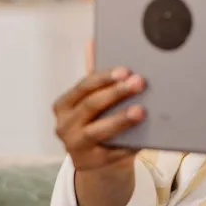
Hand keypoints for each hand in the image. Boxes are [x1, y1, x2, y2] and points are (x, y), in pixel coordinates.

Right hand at [53, 39, 145, 170]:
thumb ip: (93, 76)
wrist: (98, 162)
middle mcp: (63, 126)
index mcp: (62, 106)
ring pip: (98, 131)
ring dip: (120, 119)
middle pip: (91, 106)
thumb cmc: (96, 123)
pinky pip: (111, 152)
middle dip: (116, 93)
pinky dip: (127, 143)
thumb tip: (92, 41)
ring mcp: (75, 147)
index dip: (104, 78)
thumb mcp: (91, 101)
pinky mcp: (90, 164)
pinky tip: (143, 136)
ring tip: (141, 110)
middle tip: (139, 83)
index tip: (125, 70)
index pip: (83, 87)